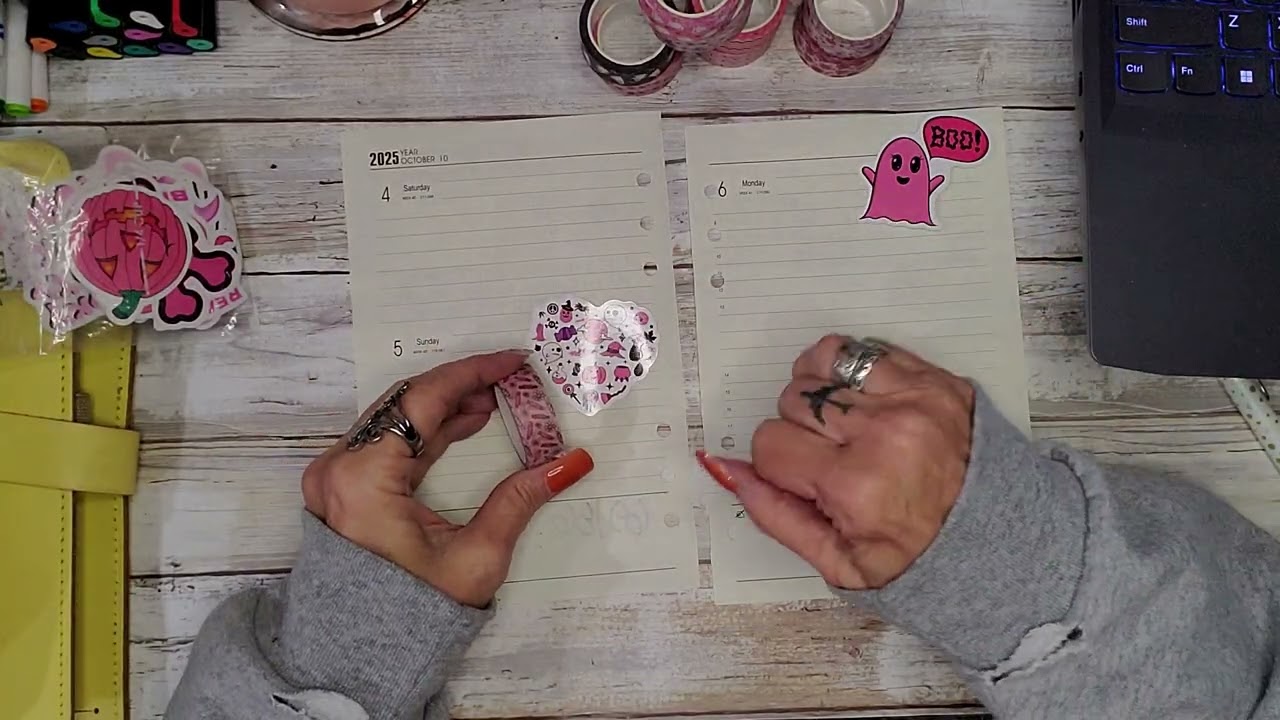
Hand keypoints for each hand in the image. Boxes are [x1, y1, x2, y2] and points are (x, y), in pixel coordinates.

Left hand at [302, 350, 593, 606]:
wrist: (362, 658)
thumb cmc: (413, 614)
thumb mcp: (476, 557)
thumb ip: (521, 499)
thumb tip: (569, 462)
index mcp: (363, 478)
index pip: (422, 399)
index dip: (472, 373)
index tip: (510, 362)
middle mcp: (339, 469)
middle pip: (405, 402)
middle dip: (460, 386)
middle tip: (508, 380)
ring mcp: (335, 478)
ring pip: (395, 418)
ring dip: (444, 406)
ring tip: (493, 401)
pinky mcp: (342, 489)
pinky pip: (385, 441)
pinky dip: (425, 430)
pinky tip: (461, 424)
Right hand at [699, 335, 973, 589]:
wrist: (1001, 543)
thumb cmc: (921, 559)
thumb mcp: (840, 563)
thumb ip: (774, 512)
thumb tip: (723, 468)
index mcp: (855, 484)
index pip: (770, 443)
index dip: (780, 466)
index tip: (807, 483)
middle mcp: (882, 433)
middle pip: (791, 400)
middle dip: (799, 432)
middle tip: (830, 460)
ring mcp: (911, 399)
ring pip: (819, 365)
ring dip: (819, 395)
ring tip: (842, 426)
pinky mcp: (933, 379)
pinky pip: (862, 349)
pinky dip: (848, 368)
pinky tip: (858, 399)